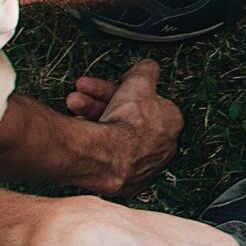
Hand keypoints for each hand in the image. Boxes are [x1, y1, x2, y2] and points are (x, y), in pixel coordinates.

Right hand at [63, 59, 181, 196]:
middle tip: (83, 91)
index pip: (147, 100)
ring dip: (91, 113)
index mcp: (172, 124)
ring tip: (74, 103)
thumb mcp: (139, 82)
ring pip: (112, 132)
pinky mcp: (123, 180)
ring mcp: (140, 166)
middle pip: (127, 115)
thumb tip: (148, 66)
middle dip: (102, 99)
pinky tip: (78, 129)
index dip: (126, 88)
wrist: (105, 156)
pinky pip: (104, 153)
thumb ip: (146, 71)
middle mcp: (160, 147)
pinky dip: (91, 139)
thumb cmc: (127, 123)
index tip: (113, 83)